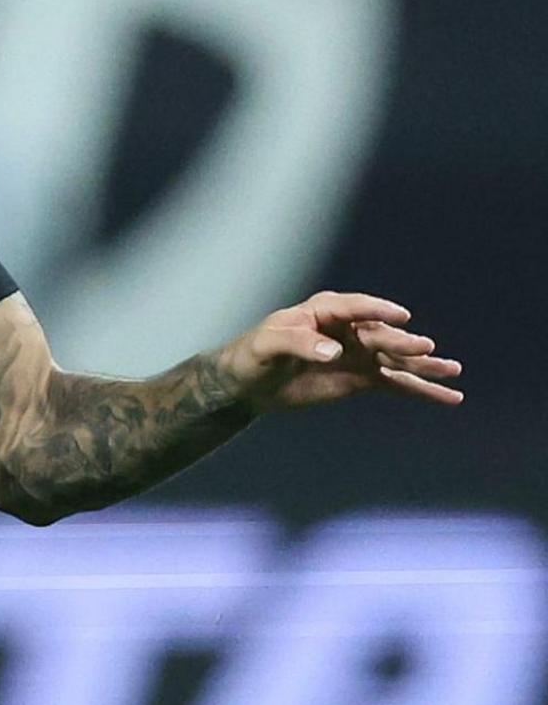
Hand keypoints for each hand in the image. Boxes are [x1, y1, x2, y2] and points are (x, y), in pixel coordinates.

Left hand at [224, 291, 463, 411]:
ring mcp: (358, 354)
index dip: (377, 310)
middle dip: (403, 342)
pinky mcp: (362, 378)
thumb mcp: (267, 345)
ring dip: (425, 366)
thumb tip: (335, 352)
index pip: (353, 308)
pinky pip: (397, 383)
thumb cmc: (253, 354)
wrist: (250, 383)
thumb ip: (299, 344)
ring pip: (397, 359)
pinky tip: (449, 397)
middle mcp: (348, 330)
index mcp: (323, 311)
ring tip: (454, 371)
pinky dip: (421, 390)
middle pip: (380, 334)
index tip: (401, 316)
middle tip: (425, 348)